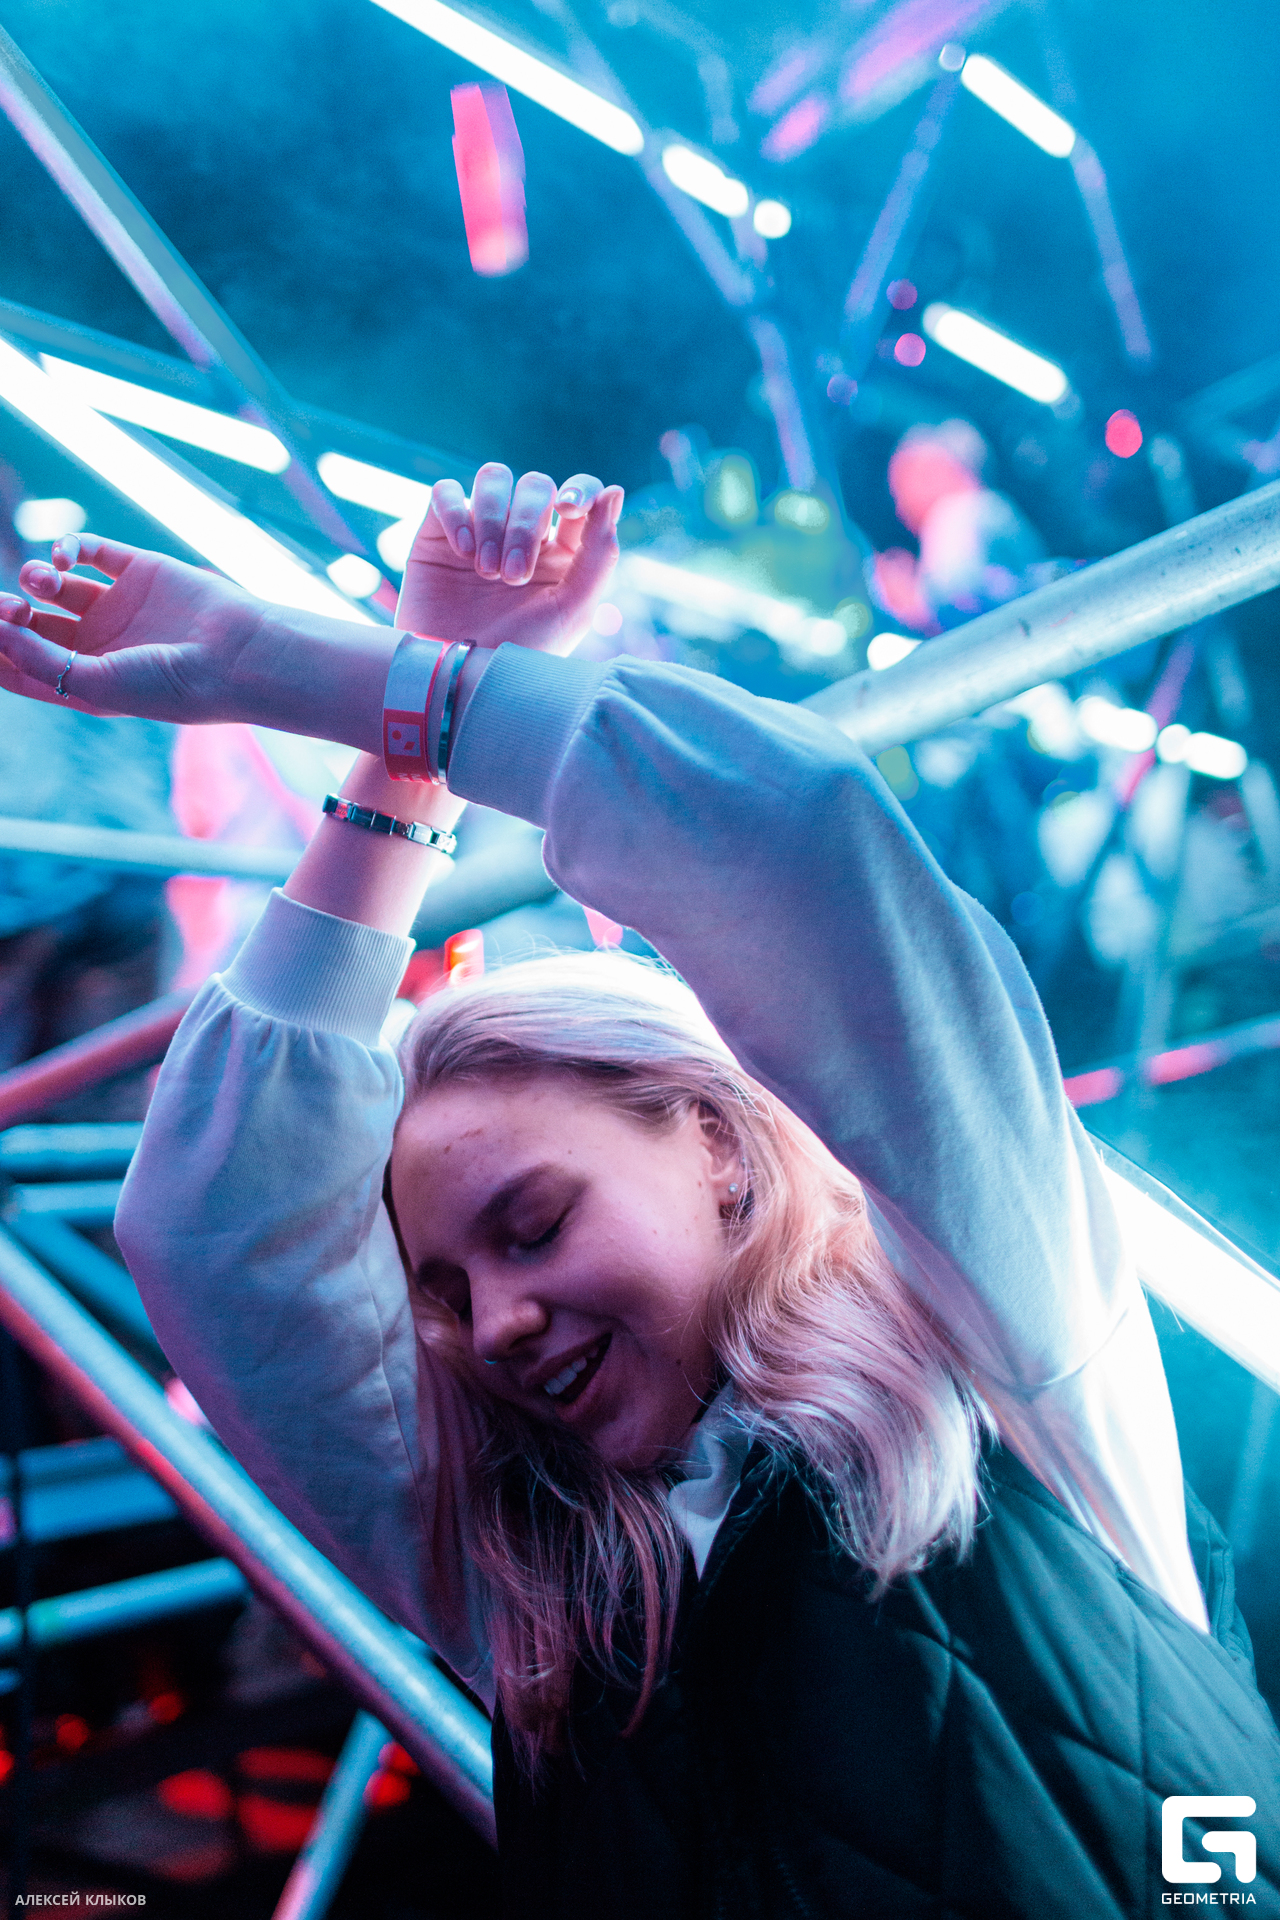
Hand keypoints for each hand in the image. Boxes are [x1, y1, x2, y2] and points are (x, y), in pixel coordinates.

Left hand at [0, 532, 395, 744]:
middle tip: (8, 606)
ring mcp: (117, 605)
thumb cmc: (171, 685)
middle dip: (8, 613)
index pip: (21, 668)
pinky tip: (65, 556)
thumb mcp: (98, 684)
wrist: (235, 654)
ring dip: (35, 576)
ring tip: (43, 580)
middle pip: (29, 624)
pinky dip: (68, 546)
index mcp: (85, 680)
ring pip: (53, 583)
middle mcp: (96, 644)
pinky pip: (89, 549)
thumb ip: (41, 660)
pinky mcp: (137, 569)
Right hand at [399, 464, 622, 655]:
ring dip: (495, 520)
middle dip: (525, 526)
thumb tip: (615, 490)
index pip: (580, 493)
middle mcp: (523, 535)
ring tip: (486, 571)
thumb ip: (599, 553)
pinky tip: (461, 551)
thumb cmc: (518, 654)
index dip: (580, 489)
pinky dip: (456, 513)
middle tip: (512, 577)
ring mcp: (479, 530)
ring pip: (493, 478)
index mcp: (563, 552)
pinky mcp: (436, 534)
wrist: (455, 680)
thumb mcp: (571, 611)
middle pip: (535, 485)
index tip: (570, 510)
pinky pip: (446, 491)